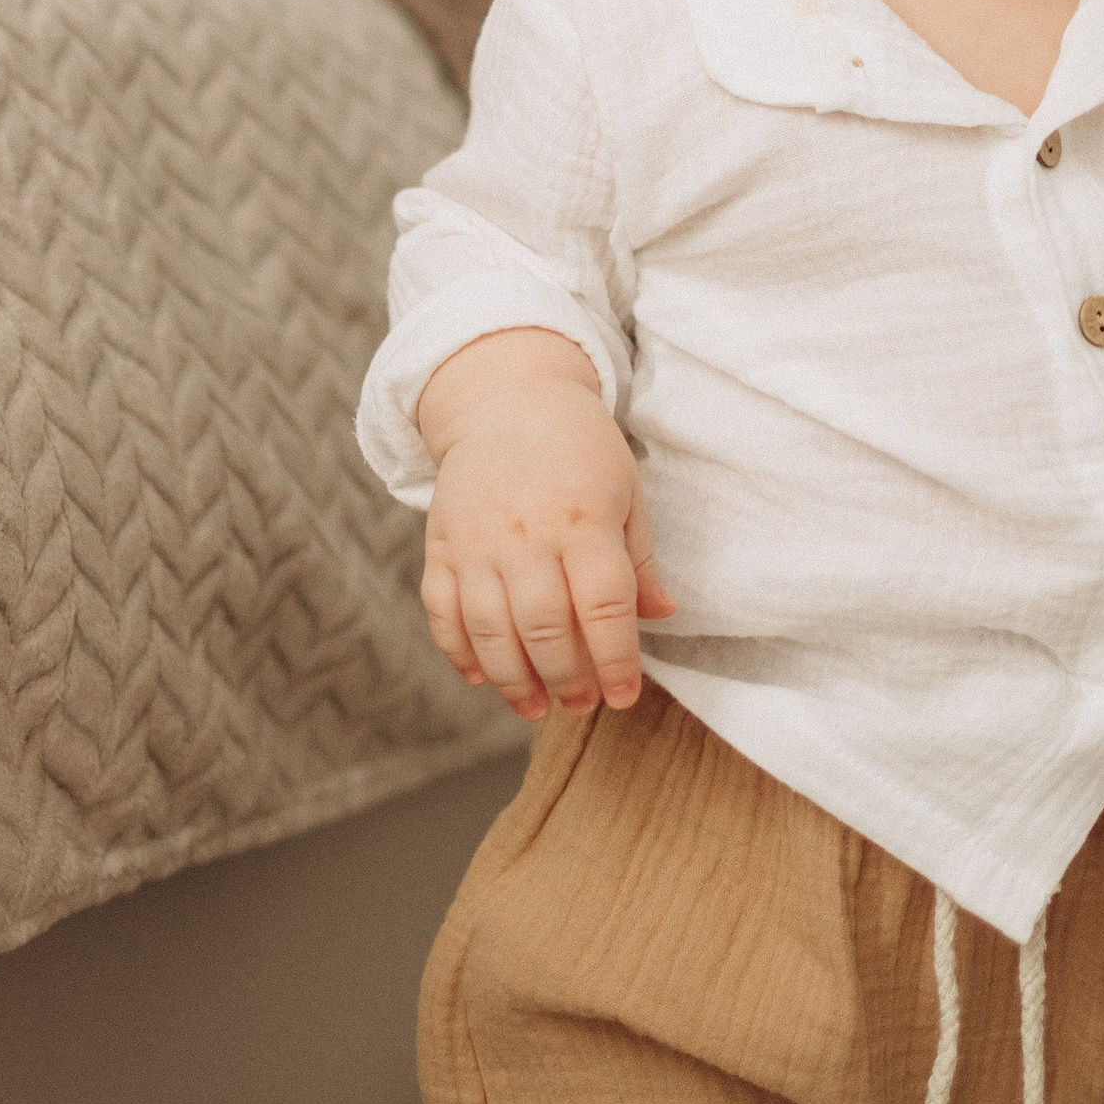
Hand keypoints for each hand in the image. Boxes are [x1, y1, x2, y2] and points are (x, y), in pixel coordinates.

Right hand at [416, 329, 676, 718]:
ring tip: (537, 706)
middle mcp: (527, 535)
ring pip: (491, 630)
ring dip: (514, 680)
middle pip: (545, 628)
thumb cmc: (578, 448)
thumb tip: (662, 615)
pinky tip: (484, 676)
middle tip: (582, 704)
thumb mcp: (626, 492)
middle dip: (567, 680)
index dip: (615, 660)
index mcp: (584, 521)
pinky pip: (442, 611)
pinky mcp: (442, 545)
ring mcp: (478, 542)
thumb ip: (639, 560)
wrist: (507, 397)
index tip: (624, 695)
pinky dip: (459, 652)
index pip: (603, 607)